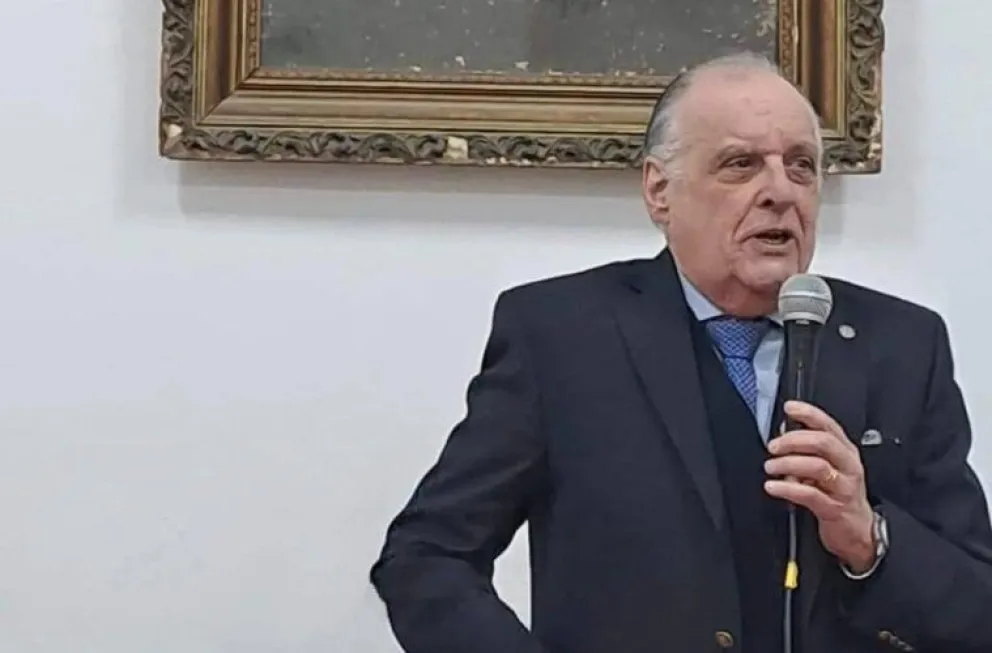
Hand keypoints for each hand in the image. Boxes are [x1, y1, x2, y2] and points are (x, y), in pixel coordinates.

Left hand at [764, 400, 875, 572]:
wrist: (859, 532)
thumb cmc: (839, 495)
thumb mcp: (829, 468)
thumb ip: (810, 451)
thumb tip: (784, 434)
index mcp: (845, 452)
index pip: (828, 425)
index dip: (809, 414)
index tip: (790, 408)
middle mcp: (848, 466)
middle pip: (823, 442)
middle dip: (793, 440)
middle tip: (773, 446)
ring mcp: (843, 487)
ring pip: (817, 466)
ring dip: (788, 463)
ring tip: (770, 467)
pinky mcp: (834, 508)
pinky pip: (810, 494)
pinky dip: (788, 488)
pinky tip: (773, 486)